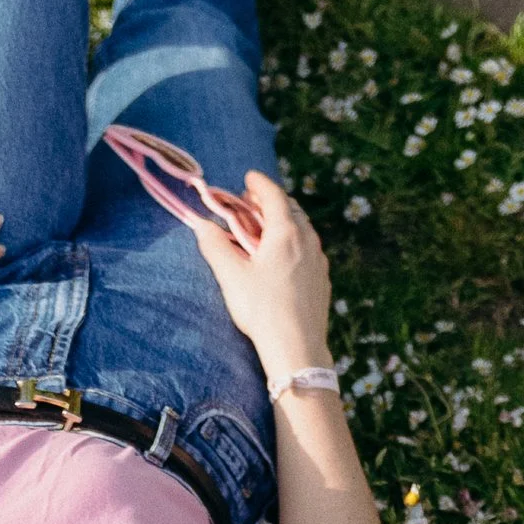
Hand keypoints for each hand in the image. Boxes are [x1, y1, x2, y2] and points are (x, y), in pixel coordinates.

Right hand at [184, 169, 332, 383]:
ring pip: (302, 228)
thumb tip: (201, 225)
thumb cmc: (262, 309)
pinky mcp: (322, 279)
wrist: (297, 346)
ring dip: (283, 221)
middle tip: (251, 203)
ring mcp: (318, 260)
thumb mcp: (231, 276)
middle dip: (270, 200)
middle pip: (291, 208)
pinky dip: (294, 241)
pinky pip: (308, 249)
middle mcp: (307, 240)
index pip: (274, 195)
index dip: (259, 183)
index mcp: (286, 232)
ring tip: (265, 228)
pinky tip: (282, 257)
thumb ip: (215, 246)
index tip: (248, 177)